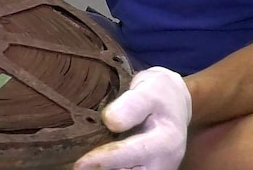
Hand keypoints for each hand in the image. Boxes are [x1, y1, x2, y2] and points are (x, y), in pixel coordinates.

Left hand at [74, 67, 191, 169]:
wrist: (174, 103)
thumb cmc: (159, 93)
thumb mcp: (149, 90)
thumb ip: (132, 104)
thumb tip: (110, 121)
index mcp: (166, 141)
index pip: (131, 153)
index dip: (104, 159)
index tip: (81, 163)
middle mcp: (163, 162)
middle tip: (77, 166)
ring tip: (82, 164)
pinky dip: (109, 167)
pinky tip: (92, 163)